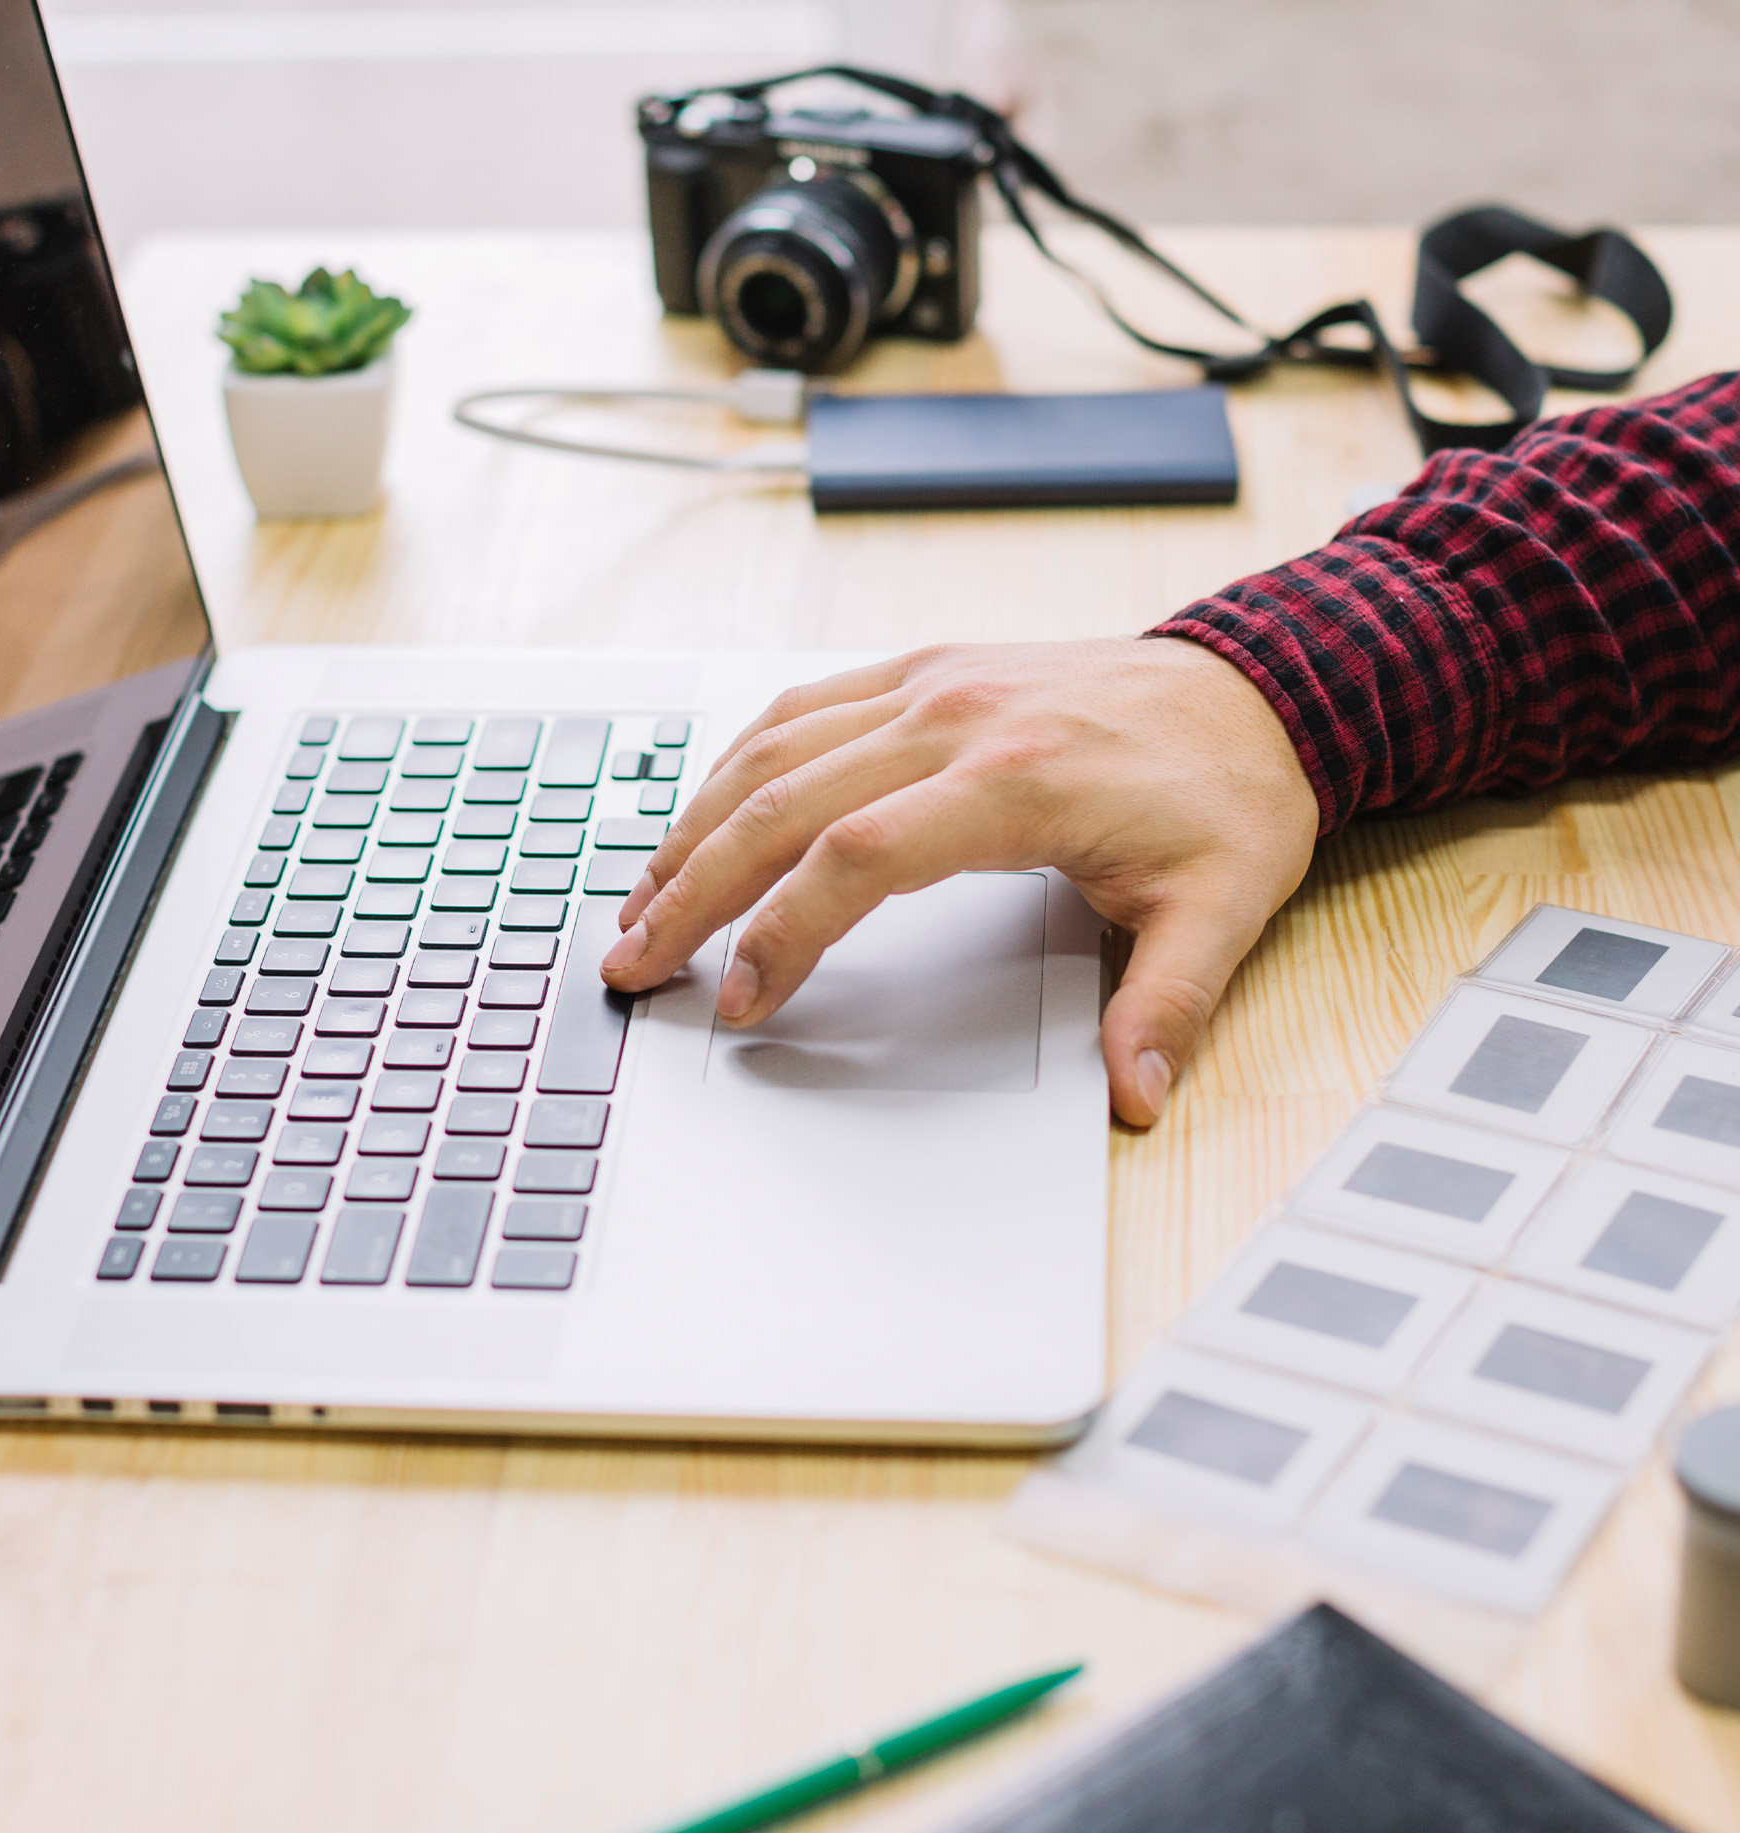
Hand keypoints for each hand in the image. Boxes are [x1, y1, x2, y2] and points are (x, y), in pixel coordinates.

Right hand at [599, 638, 1319, 1124]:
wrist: (1260, 683)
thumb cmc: (1230, 794)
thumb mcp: (1222, 909)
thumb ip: (1167, 1007)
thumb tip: (1134, 1101)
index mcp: (1016, 780)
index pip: (857, 858)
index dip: (783, 932)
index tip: (739, 999)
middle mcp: (955, 717)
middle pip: (782, 802)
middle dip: (692, 889)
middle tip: (631, 962)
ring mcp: (931, 684)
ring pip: (773, 748)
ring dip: (695, 824)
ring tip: (640, 901)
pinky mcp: (924, 671)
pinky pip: (802, 707)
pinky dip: (737, 764)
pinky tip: (704, 814)